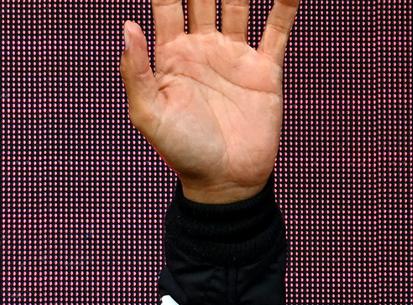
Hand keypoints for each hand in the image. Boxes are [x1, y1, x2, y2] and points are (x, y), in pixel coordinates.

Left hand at [120, 0, 297, 203]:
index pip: (168, 6)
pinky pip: (278, 27)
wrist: (225, 180)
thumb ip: (136, 70)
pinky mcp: (265, 68)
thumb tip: (126, 26)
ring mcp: (234, 55)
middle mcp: (201, 49)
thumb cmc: (180, 152)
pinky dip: (285, 3)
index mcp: (169, 57)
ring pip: (240, 3)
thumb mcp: (148, 114)